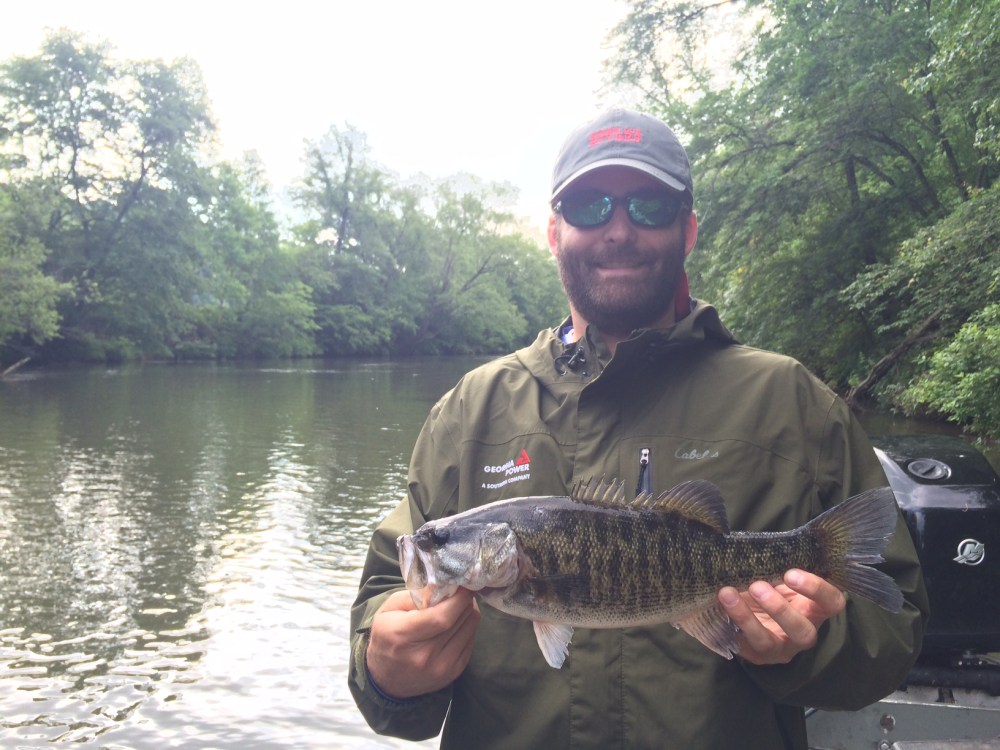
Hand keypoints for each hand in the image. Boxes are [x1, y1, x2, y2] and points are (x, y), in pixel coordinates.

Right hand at [365, 588, 479, 698]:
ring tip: (458, 605)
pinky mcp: (454, 672)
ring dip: (468, 612)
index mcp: (404, 636)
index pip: (442, 617)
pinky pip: (471, 641)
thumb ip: (415, 595)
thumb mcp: (389, 609)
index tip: (463, 584)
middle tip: (461, 590)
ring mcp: (442, 667)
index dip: (458, 598)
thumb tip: (443, 585)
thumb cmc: (386, 637)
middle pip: (458, 621)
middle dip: (464, 601)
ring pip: (469, 629)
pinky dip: (468, 628)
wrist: (387, 679)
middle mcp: (425, 656)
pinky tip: (456, 623)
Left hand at [717, 569, 845, 664]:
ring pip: (767, 642)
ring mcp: (779, 647)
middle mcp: (802, 632)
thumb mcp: (782, 575)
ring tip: (727, 593)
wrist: (755, 608)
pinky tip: (716, 607)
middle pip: (803, 631)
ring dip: (746, 618)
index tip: (791, 573)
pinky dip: (727, 624)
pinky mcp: (755, 655)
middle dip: (779, 609)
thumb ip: (780, 565)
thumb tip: (762, 543)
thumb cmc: (774, 584)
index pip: (832, 602)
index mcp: (816, 608)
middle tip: (757, 586)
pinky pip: (741, 645)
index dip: (815, 590)